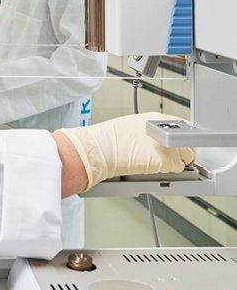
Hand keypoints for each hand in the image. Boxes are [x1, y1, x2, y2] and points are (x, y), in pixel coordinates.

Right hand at [57, 112, 195, 191]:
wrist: (101, 148)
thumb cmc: (109, 138)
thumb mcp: (132, 125)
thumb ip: (150, 130)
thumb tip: (157, 139)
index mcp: (155, 118)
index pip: (183, 126)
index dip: (183, 138)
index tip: (180, 144)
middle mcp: (165, 129)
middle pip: (189, 143)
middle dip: (183, 153)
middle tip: (171, 158)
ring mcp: (167, 145)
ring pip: (187, 158)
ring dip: (178, 163)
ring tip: (160, 164)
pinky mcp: (165, 161)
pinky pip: (177, 170)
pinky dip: (170, 172)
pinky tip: (155, 168)